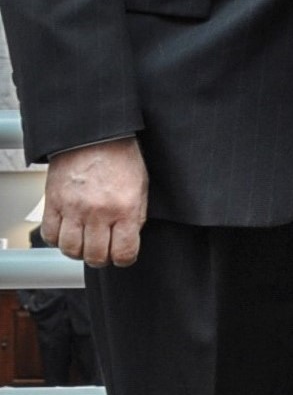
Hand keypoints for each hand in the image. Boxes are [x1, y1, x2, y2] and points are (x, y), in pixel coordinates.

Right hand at [40, 136, 148, 267]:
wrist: (95, 135)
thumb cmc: (121, 158)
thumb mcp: (141, 188)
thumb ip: (135, 217)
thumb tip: (127, 240)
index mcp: (125, 208)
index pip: (124, 253)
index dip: (125, 259)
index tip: (123, 255)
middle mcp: (98, 212)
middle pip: (95, 256)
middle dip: (102, 258)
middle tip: (103, 250)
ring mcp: (73, 208)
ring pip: (70, 250)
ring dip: (79, 251)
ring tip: (85, 242)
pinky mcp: (53, 202)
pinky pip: (50, 235)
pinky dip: (58, 239)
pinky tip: (68, 231)